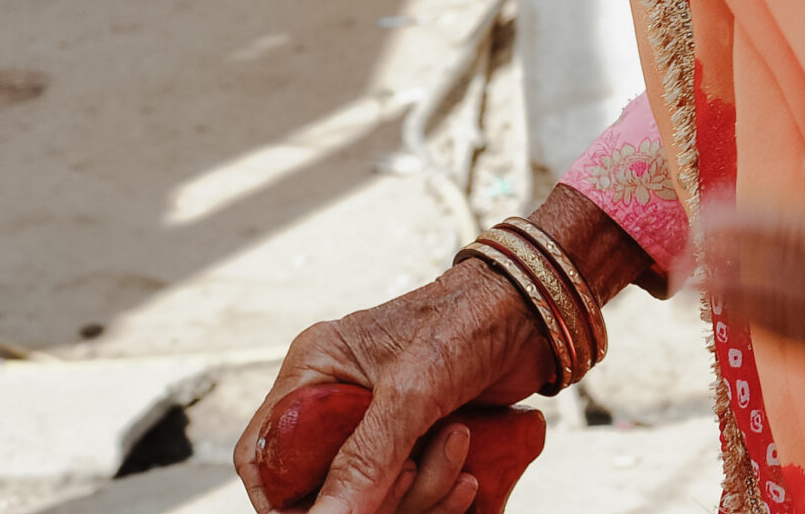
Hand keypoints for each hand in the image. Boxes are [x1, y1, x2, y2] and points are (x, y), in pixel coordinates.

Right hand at [236, 186, 656, 513]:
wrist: (540, 310)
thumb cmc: (470, 321)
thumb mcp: (412, 389)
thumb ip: (366, 459)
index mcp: (314, 371)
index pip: (264, 454)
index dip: (283, 499)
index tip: (326, 513)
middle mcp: (337, 401)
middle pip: (325, 489)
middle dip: (378, 496)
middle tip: (423, 468)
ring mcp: (380, 425)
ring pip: (374, 498)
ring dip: (423, 498)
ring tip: (463, 457)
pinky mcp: (418, 443)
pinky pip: (411, 498)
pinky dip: (440, 501)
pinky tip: (472, 480)